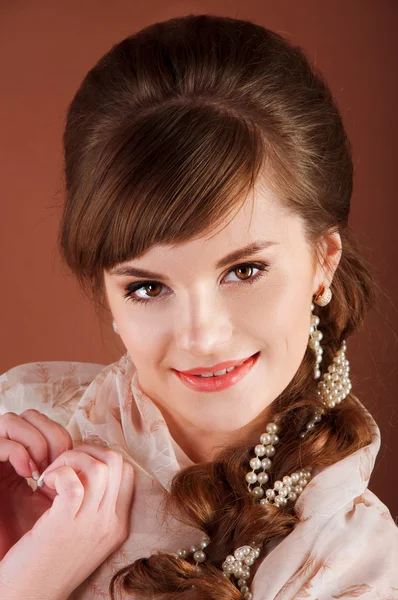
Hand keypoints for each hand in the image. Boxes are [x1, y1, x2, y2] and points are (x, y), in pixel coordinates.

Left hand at [0, 411, 134, 599]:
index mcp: (118, 524)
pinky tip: (43, 483)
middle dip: (87, 451)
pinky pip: (72, 482)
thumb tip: (85, 465)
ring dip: (70, 459)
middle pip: (117, 462)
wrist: (29, 598)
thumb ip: (94, 505)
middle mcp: (109, 524)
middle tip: (63, 463)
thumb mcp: (84, 534)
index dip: (101, 456)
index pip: (128, 471)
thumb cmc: (49, 561)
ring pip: (98, 467)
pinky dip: (58, 473)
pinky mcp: (64, 526)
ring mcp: (90, 525)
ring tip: (51, 474)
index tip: (77, 464)